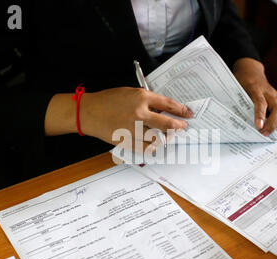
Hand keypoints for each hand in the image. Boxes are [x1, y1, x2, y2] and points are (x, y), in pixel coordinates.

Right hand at [44, 87, 192, 151]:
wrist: (89, 112)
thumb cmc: (108, 100)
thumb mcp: (130, 93)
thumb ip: (147, 100)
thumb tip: (163, 109)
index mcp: (141, 98)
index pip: (168, 104)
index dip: (180, 110)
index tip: (187, 113)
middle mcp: (140, 113)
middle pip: (167, 123)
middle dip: (178, 126)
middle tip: (182, 127)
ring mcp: (134, 129)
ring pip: (158, 138)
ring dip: (165, 137)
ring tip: (167, 136)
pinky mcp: (127, 141)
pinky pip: (146, 148)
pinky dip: (152, 147)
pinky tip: (154, 145)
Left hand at [233, 58, 276, 135]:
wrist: (250, 71)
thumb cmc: (242, 81)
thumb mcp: (236, 89)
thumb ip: (236, 102)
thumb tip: (234, 120)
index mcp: (255, 88)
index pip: (260, 102)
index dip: (260, 115)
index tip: (259, 126)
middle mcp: (269, 91)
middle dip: (272, 124)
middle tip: (263, 133)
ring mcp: (276, 95)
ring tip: (268, 131)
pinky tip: (274, 125)